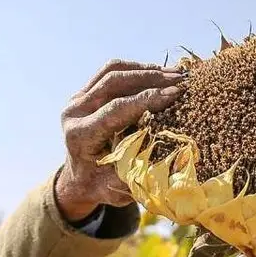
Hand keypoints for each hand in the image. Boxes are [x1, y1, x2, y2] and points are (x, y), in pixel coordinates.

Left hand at [55, 59, 185, 221]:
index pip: (116, 109)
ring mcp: (77, 99)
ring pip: (112, 71)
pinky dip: (136, 69)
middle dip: (150, 78)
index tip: (175, 93)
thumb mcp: (118, 187)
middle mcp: (74, 113)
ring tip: (174, 73)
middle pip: (114, 82)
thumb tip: (173, 151)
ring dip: (145, 70)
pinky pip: (110, 72)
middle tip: (180, 79)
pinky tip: (158, 73)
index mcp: (81, 135)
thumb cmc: (101, 186)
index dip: (147, 99)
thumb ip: (140, 169)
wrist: (79, 180)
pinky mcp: (84, 93)